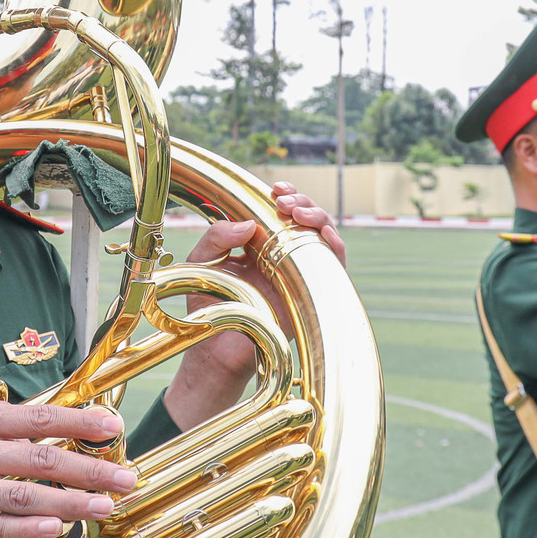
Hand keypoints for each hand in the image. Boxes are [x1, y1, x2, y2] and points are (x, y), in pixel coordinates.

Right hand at [0, 401, 135, 537]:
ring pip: (25, 495)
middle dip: (89, 466)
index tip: (113, 426)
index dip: (78, 421)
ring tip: (107, 506)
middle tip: (127, 475)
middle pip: (39, 457)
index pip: (34, 416)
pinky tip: (59, 530)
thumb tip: (31, 414)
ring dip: (72, 502)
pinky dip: (29, 530)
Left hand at [165, 187, 346, 430]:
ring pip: (322, 237)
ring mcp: (298, 273)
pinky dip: (334, 248)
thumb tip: (249, 224)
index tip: (276, 189)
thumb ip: (217, 237)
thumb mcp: (202, 262)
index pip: (281, 212)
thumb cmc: (208, 306)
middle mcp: (283, 255)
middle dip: (301, 202)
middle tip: (284, 201)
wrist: (217, 348)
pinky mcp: (311, 293)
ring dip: (317, 218)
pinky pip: (332, 267)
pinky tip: (324, 236)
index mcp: (259, 244)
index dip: (285, 195)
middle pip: (306, 220)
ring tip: (298, 213)